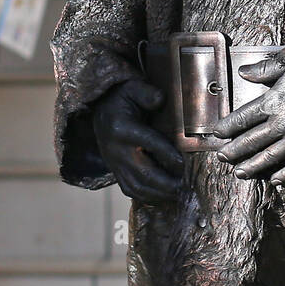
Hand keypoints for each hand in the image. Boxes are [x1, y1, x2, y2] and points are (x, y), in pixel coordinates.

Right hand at [92, 79, 184, 203]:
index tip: (183, 164)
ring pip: (136, 186)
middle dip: (165, 183)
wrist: (100, 111)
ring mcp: (114, 163)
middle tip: (183, 186)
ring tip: (176, 193)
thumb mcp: (133, 88)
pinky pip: (129, 190)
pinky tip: (162, 196)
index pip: (149, 144)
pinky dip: (146, 197)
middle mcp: (116, 150)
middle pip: (143, 173)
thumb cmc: (122, 99)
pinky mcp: (115, 171)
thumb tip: (160, 100)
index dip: (168, 155)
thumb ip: (147, 93)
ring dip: (158, 194)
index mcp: (122, 128)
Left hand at [213, 57, 284, 184]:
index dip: (227, 126)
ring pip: (270, 157)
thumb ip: (264, 69)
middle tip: (221, 157)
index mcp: (273, 102)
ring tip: (239, 172)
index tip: (216, 132)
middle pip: (252, 140)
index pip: (242, 118)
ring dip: (253, 166)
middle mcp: (282, 123)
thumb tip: (243, 72)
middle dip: (234, 150)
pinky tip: (275, 180)